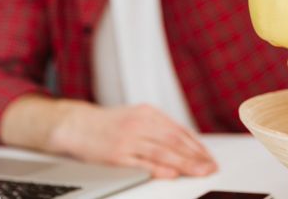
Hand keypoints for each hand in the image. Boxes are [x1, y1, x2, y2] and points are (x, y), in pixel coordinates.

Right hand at [52, 102, 216, 178]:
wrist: (77, 125)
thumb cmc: (110, 124)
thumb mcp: (138, 117)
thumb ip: (160, 128)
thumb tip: (187, 143)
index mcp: (148, 113)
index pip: (179, 131)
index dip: (197, 145)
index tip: (209, 157)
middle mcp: (140, 124)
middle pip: (174, 141)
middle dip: (196, 155)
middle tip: (211, 167)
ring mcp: (128, 139)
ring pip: (162, 151)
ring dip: (184, 163)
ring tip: (200, 171)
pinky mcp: (116, 155)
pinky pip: (141, 163)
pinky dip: (158, 168)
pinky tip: (172, 173)